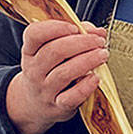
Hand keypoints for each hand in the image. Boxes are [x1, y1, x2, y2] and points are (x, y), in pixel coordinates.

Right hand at [5, 19, 107, 133]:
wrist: (35, 104)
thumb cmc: (49, 71)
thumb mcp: (52, 51)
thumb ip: (76, 36)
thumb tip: (98, 32)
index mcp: (30, 51)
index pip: (34, 34)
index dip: (55, 27)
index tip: (75, 27)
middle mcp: (34, 70)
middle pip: (54, 51)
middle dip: (81, 43)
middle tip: (98, 41)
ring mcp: (45, 90)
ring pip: (64, 73)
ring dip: (87, 61)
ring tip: (102, 55)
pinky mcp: (58, 106)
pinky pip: (71, 97)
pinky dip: (86, 87)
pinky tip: (96, 78)